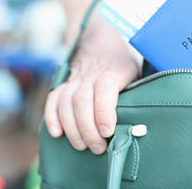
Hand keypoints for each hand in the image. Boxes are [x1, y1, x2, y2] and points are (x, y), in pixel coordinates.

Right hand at [44, 23, 140, 154]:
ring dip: (71, 127)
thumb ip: (136, 93)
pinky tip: (56, 133)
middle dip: (87, 128)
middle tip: (97, 148)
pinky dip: (51, 116)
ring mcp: (75, 79)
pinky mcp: (64, 83)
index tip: (107, 132)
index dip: (103, 113)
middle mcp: (91, 74)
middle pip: (82, 100)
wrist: (101, 44)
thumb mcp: (136, 73)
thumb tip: (139, 125)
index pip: (104, 89)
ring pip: (65, 102)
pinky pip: (53, 98)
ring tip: (81, 146)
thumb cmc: (121, 65)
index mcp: (112, 71)